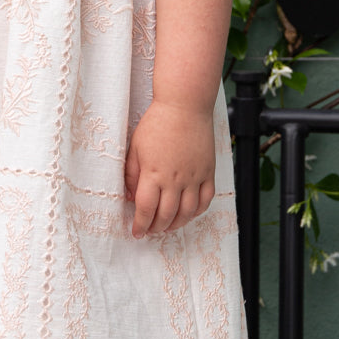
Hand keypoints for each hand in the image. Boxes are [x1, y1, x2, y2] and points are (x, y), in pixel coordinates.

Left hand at [124, 99, 215, 238]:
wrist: (185, 106)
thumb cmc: (157, 123)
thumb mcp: (135, 148)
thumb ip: (132, 175)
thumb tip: (131, 197)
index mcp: (154, 174)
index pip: (146, 209)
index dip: (140, 225)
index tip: (136, 232)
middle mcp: (175, 179)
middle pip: (167, 215)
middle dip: (156, 228)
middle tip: (150, 231)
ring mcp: (194, 177)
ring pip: (188, 212)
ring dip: (177, 224)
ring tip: (167, 226)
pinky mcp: (208, 172)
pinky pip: (206, 200)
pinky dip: (197, 212)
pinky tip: (188, 213)